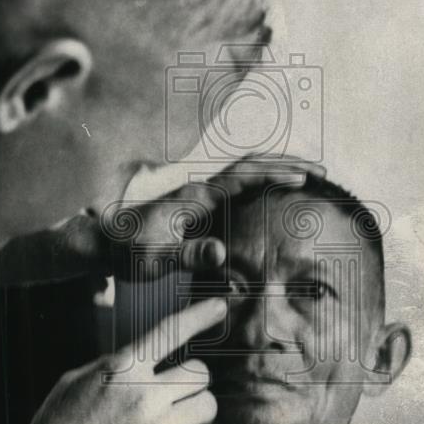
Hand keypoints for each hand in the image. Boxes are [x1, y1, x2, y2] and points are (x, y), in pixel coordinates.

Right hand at [21, 297, 226, 423]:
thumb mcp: (75, 382)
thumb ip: (112, 366)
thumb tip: (138, 358)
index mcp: (120, 369)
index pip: (168, 332)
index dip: (198, 316)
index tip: (219, 306)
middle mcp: (144, 394)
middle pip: (200, 373)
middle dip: (191, 381)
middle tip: (175, 394)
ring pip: (208, 406)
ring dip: (195, 411)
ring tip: (175, 420)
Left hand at [102, 156, 325, 279]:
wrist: (104, 244)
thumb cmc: (128, 252)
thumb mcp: (157, 260)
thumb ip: (189, 255)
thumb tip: (222, 254)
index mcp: (196, 197)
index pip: (242, 176)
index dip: (274, 174)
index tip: (303, 176)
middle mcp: (199, 189)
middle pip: (249, 165)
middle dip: (285, 164)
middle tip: (320, 170)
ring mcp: (198, 195)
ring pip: (243, 173)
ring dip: (274, 170)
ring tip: (305, 176)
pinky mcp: (197, 206)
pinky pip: (236, 187)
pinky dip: (259, 183)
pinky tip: (272, 195)